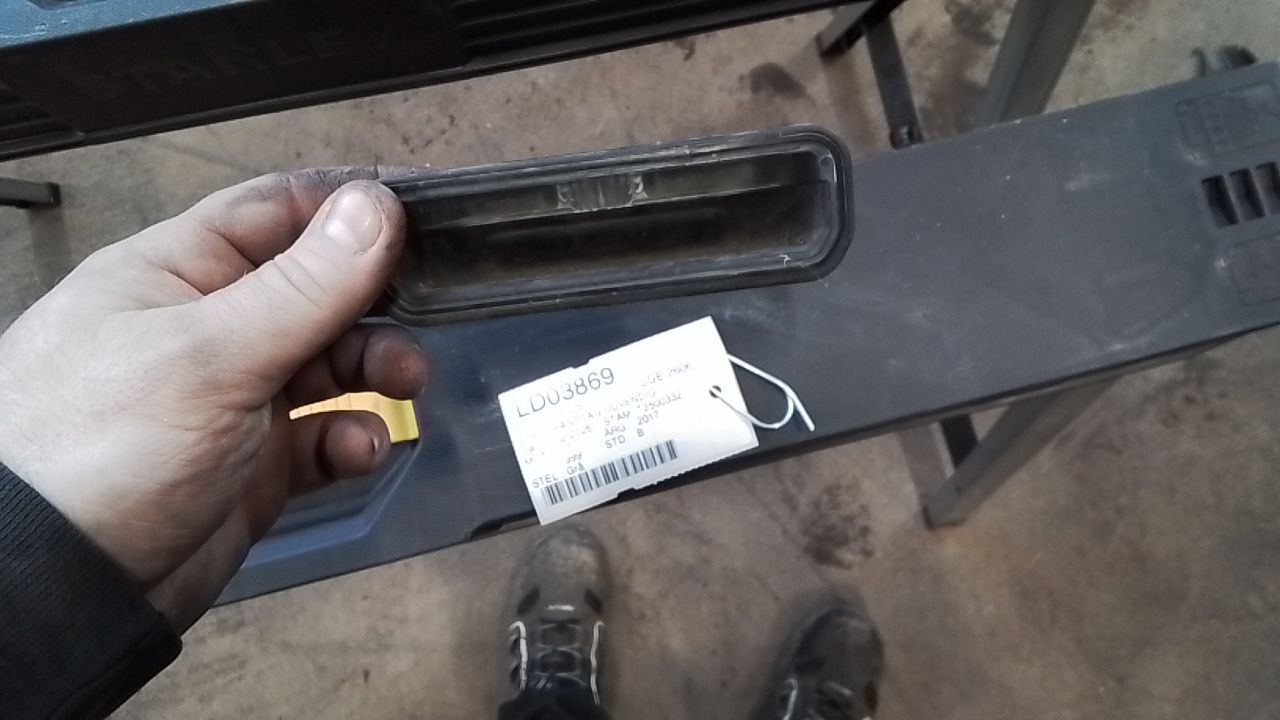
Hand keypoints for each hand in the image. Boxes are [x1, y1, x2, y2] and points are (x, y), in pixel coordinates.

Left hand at [0, 169, 427, 629]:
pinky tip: (358, 450)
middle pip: (315, 288)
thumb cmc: (106, 448)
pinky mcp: (254, 464)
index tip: (424, 215)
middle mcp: (206, 327)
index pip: (276, 211)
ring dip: (374, 366)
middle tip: (427, 312)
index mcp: (176, 272)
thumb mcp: (210, 355)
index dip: (350, 207)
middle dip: (375, 299)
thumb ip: (304, 286)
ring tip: (403, 382)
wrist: (59, 589)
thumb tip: (376, 206)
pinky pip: (321, 435)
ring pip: (328, 361)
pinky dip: (350, 438)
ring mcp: (232, 397)